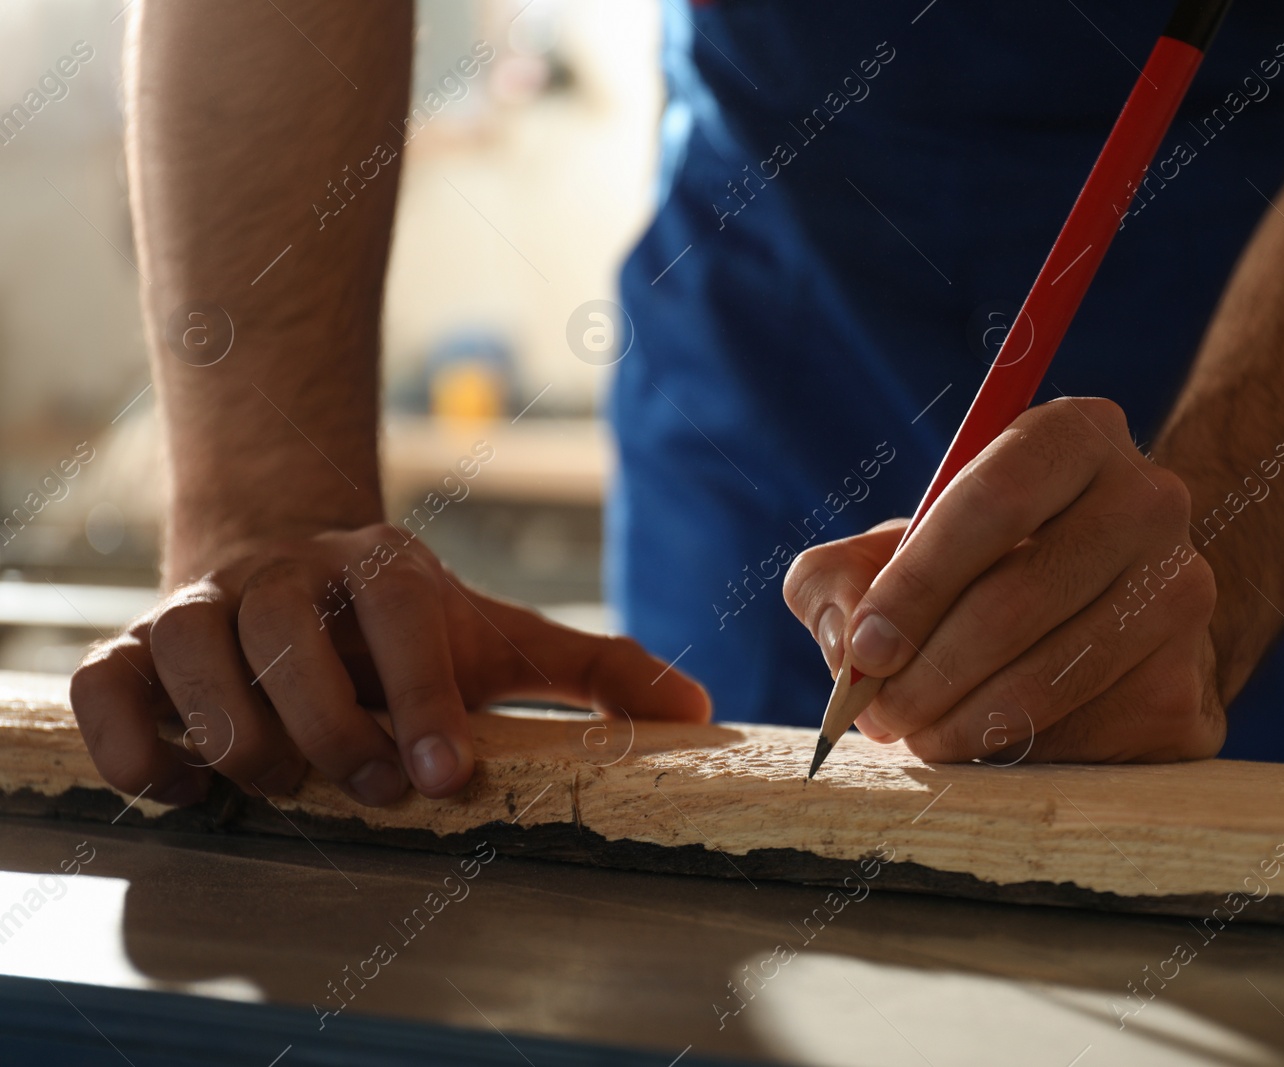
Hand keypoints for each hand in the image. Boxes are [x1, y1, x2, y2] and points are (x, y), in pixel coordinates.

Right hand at [70, 524, 709, 805]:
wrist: (286, 566)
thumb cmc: (406, 625)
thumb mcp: (499, 639)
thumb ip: (594, 671)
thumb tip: (700, 712)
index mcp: (382, 567)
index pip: (401, 616)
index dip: (424, 698)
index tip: (448, 777)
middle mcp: (283, 574)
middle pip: (289, 649)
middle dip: (335, 737)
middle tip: (374, 787)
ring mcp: (200, 605)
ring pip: (194, 663)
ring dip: (245, 744)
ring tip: (287, 779)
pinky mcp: (131, 647)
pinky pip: (105, 690)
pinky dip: (136, 745)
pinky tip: (186, 785)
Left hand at [784, 397, 1223, 763]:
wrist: (1119, 611)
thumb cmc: (984, 571)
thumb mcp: (903, 548)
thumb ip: (839, 577)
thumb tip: (844, 641)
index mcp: (1076, 435)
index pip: (994, 497)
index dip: (918, 581)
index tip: (865, 649)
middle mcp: (1150, 501)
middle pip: (1019, 597)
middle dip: (927, 670)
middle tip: (878, 713)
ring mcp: (1184, 594)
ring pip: (1052, 676)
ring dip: (962, 723)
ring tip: (919, 735)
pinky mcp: (1191, 686)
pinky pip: (1087, 736)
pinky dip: (1018, 754)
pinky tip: (986, 746)